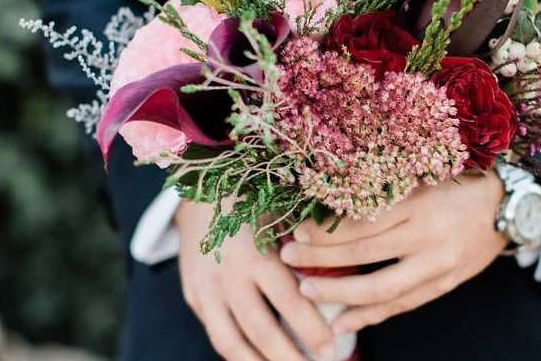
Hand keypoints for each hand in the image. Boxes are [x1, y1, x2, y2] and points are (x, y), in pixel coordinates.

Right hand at [176, 201, 334, 360]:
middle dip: (288, 356)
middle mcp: (228, 273)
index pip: (287, 299)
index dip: (310, 327)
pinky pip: (216, 334)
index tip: (330, 347)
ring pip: (230, 341)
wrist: (198, 195)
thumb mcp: (280, 214)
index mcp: (255, 251)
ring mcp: (205, 288)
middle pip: (259, 328)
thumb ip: (306, 244)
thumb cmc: (253, 201)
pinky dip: (238, 354)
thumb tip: (347, 273)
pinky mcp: (193, 297)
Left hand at [279, 171, 506, 334]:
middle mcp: (427, 237)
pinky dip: (370, 316)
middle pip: (363, 254)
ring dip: (339, 293)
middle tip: (286, 260)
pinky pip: (402, 305)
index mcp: (419, 202)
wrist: (510, 206)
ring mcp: (437, 266)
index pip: (361, 221)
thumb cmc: (461, 182)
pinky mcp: (444, 285)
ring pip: (380, 288)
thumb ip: (383, 190)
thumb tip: (332, 202)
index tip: (296, 232)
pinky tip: (343, 321)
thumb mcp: (422, 176)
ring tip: (306, 292)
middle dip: (320, 260)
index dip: (325, 231)